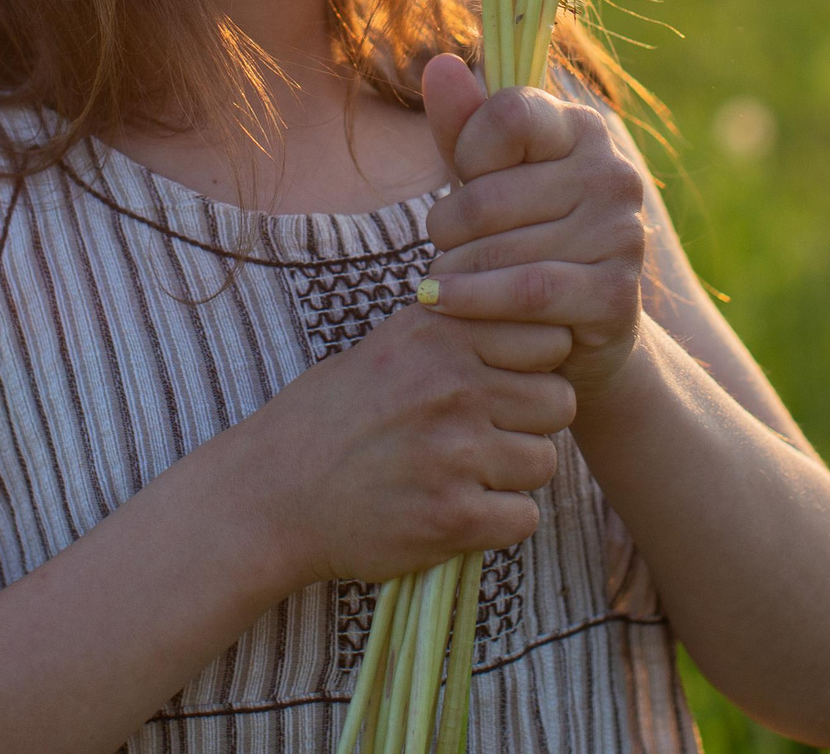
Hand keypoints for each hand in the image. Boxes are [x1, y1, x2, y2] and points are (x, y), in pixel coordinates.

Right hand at [254, 306, 575, 587]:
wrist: (271, 495)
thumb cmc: (331, 416)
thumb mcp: (389, 345)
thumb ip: (457, 327)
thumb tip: (528, 309)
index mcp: (440, 333)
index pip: (550, 338)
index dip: (534, 365)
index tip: (504, 383)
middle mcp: (452, 386)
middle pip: (559, 401)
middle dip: (531, 421)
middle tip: (489, 435)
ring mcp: (455, 453)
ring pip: (544, 461)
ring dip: (515, 474)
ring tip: (466, 474)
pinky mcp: (453, 516)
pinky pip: (525, 517)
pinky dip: (500, 520)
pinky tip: (459, 510)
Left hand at [417, 53, 649, 406]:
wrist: (579, 334)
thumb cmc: (523, 239)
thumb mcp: (487, 180)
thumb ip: (462, 126)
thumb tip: (439, 65)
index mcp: (584, 131)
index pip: (509, 114)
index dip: (468, 150)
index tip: (463, 179)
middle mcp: (613, 174)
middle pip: (488, 195)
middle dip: (445, 228)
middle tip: (440, 247)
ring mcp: (621, 234)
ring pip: (499, 249)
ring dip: (451, 271)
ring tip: (439, 280)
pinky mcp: (617, 293)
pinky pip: (525, 292)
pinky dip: (472, 300)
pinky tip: (440, 301)